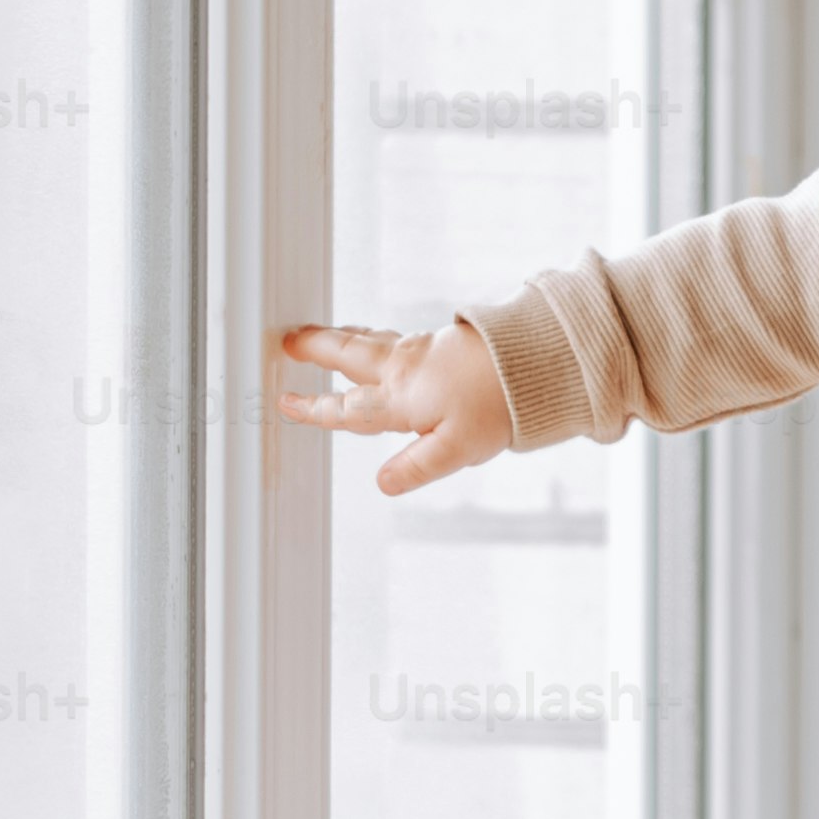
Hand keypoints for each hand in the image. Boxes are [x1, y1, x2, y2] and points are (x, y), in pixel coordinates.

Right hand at [273, 321, 513, 495]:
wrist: (532, 360)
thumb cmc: (496, 404)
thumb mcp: (456, 449)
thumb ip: (415, 466)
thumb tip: (383, 482)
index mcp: (399, 399)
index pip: (346, 408)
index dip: (314, 407)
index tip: (286, 403)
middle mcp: (402, 368)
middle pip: (347, 354)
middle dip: (315, 348)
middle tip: (288, 342)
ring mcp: (420, 350)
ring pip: (368, 341)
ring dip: (339, 338)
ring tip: (320, 336)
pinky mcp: (439, 340)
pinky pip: (391, 337)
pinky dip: (370, 336)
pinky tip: (377, 341)